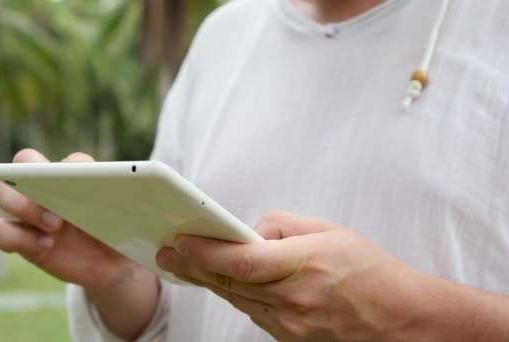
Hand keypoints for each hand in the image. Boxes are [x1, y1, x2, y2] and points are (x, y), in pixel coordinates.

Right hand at [0, 149, 157, 338]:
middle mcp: (49, 187)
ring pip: (3, 192)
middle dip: (30, 178)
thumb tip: (151, 190)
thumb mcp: (133, 219)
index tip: (81, 186)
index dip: (71, 170)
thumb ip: (132, 202)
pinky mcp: (21, 237)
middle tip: (56, 211)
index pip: (70, 161)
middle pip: (22, 162)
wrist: (113, 267)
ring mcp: (30, 212)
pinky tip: (43, 247)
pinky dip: (15, 237)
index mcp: (78, 177)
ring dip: (22, 208)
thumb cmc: (123, 234)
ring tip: (52, 230)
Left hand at [156, 211, 423, 340]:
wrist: (401, 319)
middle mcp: (293, 301)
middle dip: (193, 265)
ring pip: (236, 299)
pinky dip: (235, 294)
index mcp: (305, 266)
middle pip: (229, 283)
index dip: (204, 251)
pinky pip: (252, 312)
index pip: (240, 261)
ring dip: (209, 280)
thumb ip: (282, 227)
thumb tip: (248, 232)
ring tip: (186, 262)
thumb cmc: (370, 271)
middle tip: (167, 251)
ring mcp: (290, 326)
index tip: (180, 240)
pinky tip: (222, 281)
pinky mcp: (289, 339)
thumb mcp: (329, 231)